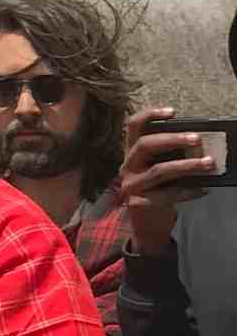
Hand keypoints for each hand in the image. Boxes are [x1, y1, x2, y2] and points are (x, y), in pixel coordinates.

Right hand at [122, 106, 214, 254]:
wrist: (147, 223)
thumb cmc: (159, 189)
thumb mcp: (160, 168)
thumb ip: (171, 155)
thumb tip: (200, 145)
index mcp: (133, 152)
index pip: (133, 127)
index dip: (150, 115)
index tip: (172, 112)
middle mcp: (127, 166)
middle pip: (144, 145)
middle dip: (172, 139)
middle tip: (196, 138)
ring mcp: (131, 185)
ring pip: (159, 170)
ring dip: (187, 165)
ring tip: (208, 163)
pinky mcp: (139, 202)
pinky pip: (168, 194)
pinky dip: (188, 190)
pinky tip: (202, 190)